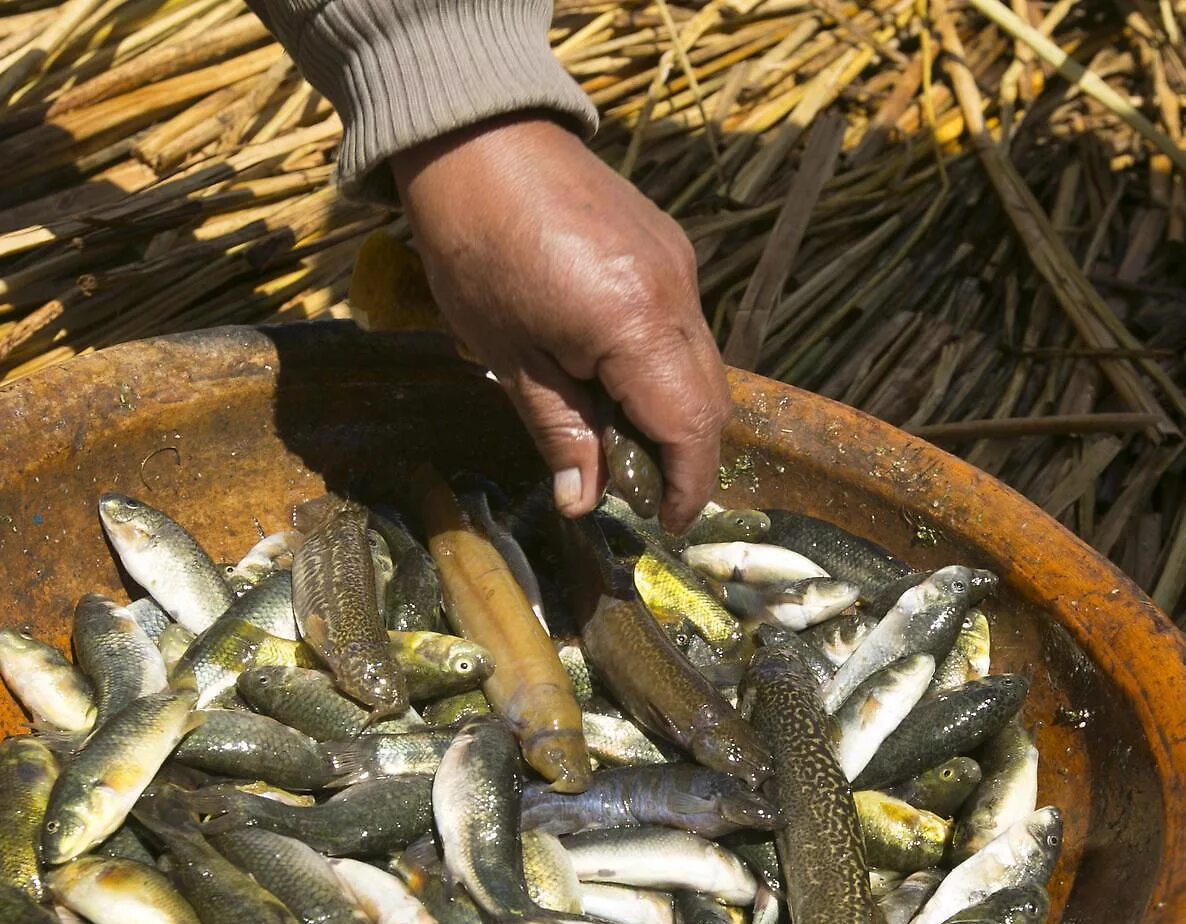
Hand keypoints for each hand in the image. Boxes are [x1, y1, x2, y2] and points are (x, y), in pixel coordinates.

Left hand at [391, 115, 727, 532]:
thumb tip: (584, 500)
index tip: (665, 525)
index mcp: (634, 324)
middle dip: (686, 458)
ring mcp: (679, 265)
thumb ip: (559, 430)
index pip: (689, 428)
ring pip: (704, 366)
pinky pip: (685, 328)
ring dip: (675, 414)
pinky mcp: (668, 248)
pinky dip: (666, 370)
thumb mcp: (507, 356)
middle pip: (710, 401)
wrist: (476, 137)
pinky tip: (619, 383)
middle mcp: (676, 294)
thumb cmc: (475, 245)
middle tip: (639, 493)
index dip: (685, 486)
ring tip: (621, 442)